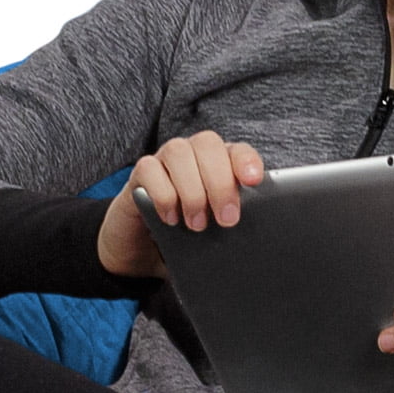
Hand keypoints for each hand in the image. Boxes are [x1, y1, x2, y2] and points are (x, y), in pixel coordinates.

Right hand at [97, 131, 266, 279]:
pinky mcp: (140, 173)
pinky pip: (149, 169)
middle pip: (208, 145)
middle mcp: (193, 152)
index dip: (246, 161)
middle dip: (220, 182)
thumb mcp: (215, 231)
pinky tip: (170, 218)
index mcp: (220, 161)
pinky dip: (163, 194)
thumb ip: (230, 225)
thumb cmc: (187, 235)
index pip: (237, 149)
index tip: (253, 181)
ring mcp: (164, 159)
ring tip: (197, 224)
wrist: (144, 247)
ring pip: (179, 152)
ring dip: (192, 190)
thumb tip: (250, 241)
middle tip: (227, 219)